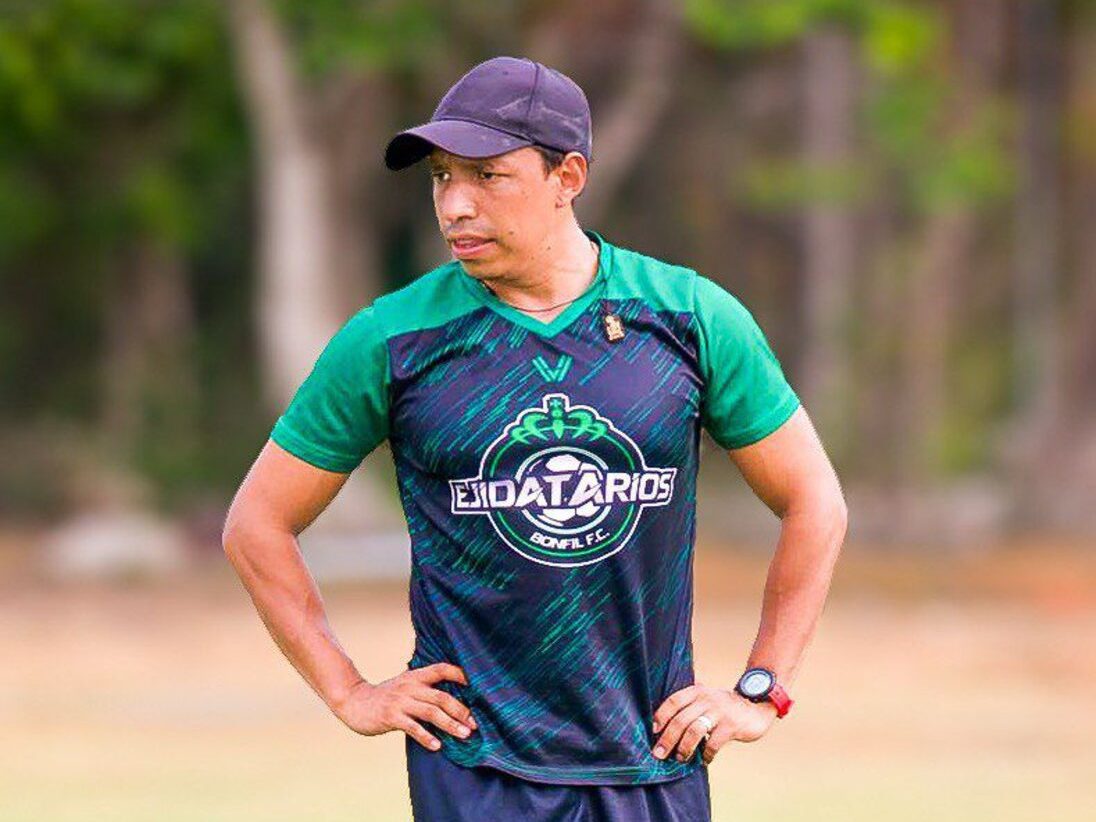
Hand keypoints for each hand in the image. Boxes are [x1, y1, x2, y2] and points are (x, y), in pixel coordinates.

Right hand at [332, 662, 477, 750]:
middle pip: (441, 696)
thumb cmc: (386, 696)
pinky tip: (438, 746)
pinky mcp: (391, 717)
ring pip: (431, 712)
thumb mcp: (405, 685)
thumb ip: (425, 689)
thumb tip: (453, 700)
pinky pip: (413, 727)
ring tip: (464, 735)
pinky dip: (426, 737)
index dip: (460, 673)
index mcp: (416, 676)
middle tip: (475, 724)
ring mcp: (400, 701)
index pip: (442, 669)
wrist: (355, 702)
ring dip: (450, 724)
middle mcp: (410, 686)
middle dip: (461, 710)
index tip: (478, 684)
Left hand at [651, 683, 776, 765]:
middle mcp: (707, 699)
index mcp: (697, 691)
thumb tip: (661, 722)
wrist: (756, 707)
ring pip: (694, 731)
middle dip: (667, 739)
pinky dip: (706, 755)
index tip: (652, 731)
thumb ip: (689, 703)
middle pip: (681, 720)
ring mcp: (720, 712)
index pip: (674, 701)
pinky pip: (713, 743)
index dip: (661, 716)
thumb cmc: (724, 707)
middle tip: (658, 754)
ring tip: (680, 758)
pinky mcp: (731, 726)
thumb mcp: (707, 697)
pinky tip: (704, 760)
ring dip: (684, 748)